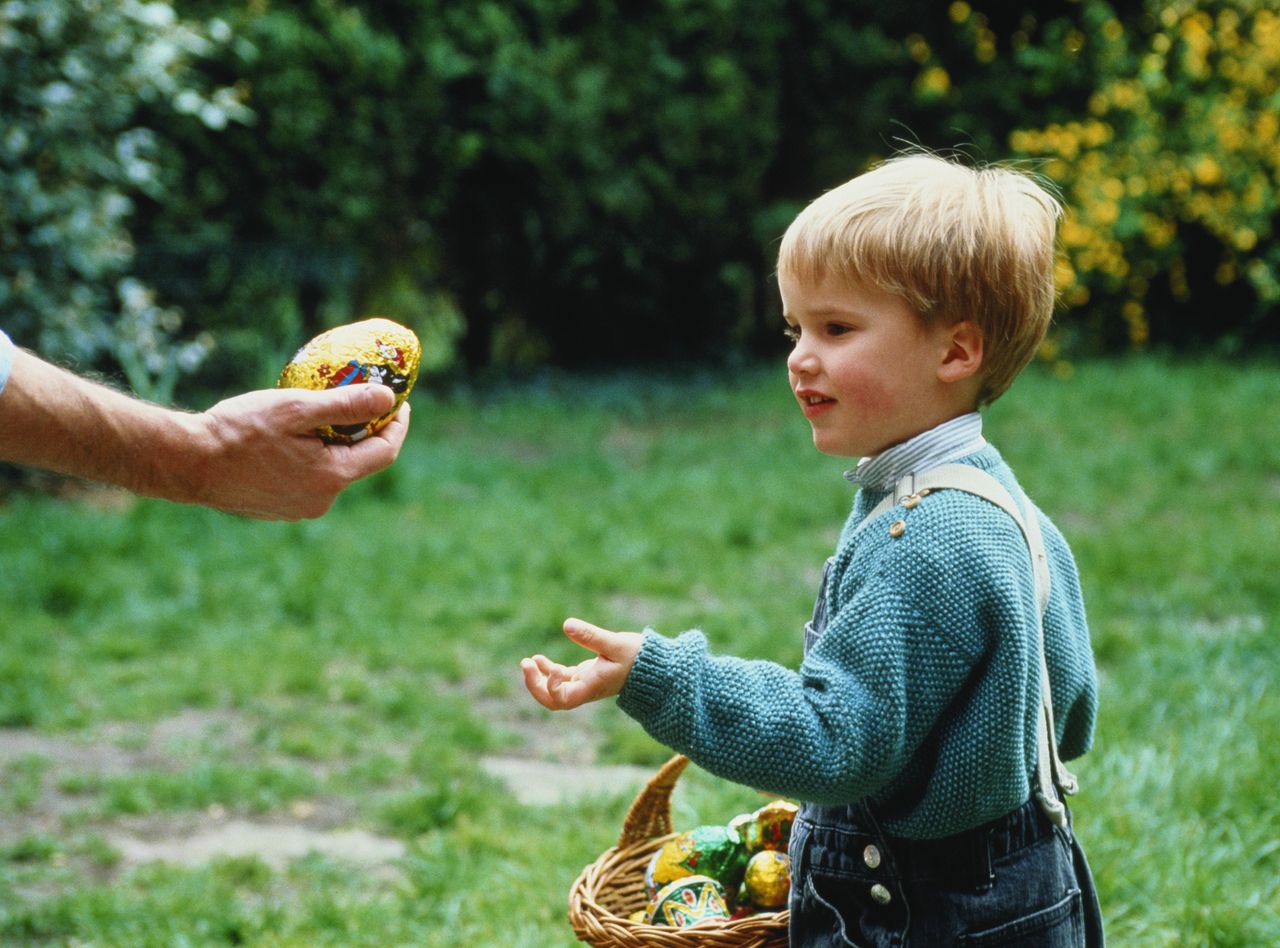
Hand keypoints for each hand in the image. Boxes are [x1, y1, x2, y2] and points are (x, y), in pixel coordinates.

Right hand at [192, 383, 409, 519]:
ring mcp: (299, 508)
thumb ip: (345, 404)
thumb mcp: (295, 409)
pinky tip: (294, 437)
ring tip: (323, 414)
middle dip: (365, 431)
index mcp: (332, 477)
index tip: (399, 401)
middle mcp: (321, 500)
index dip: (397, 424)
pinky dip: (312, 457)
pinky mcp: (278, 508)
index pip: (385, 451)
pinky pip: (308, 480)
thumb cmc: (239, 431)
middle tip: (362, 400)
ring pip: (332, 471)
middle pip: (359, 462)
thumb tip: (388, 398)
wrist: (187, 462)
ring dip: (335, 444)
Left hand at [522, 618, 643, 709]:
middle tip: (525, 665)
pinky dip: (548, 670)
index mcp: (592, 687)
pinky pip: (561, 679)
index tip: (555, 668)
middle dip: (535, 686)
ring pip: (554, 691)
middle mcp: (586, 689)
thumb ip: (591, 636)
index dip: (552, 687)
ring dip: (538, 678)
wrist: (655, 667)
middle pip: (553, 701)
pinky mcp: (585, 676)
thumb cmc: (639, 657)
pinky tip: (537, 659)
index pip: (563, 700)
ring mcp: (584, 684)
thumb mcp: (615, 643)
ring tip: (526, 661)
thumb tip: (567, 625)